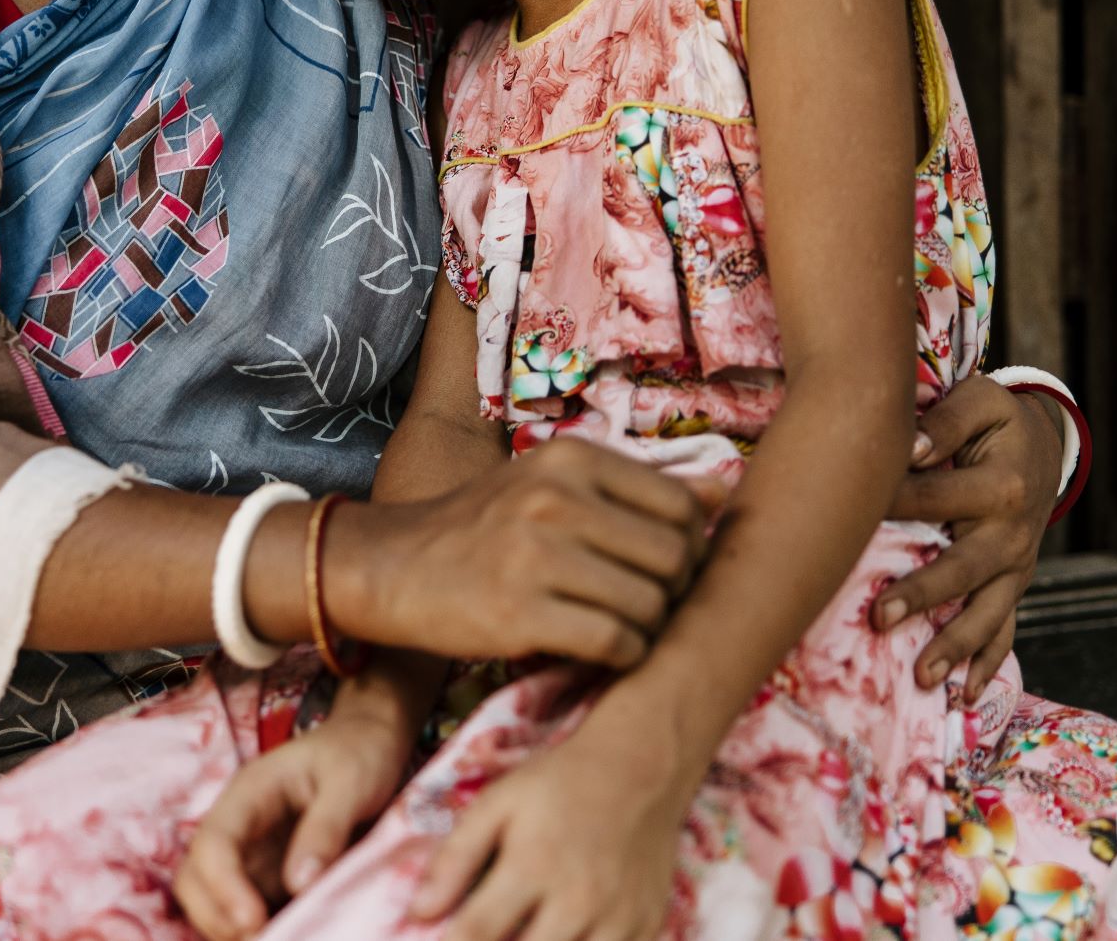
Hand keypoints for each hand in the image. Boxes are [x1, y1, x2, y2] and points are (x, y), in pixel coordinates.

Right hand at [174, 698, 419, 940]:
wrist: (371, 744)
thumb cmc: (359, 753)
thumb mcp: (352, 781)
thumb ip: (327, 827)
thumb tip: (298, 884)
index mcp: (250, 793)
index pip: (214, 842)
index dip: (223, 886)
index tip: (254, 921)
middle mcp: (240, 827)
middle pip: (194, 877)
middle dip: (214, 917)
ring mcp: (252, 855)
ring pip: (212, 900)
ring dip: (229, 930)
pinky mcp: (269, 878)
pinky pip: (248, 912)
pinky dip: (258, 931)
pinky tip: (290, 935)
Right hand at [334, 439, 724, 668]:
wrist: (391, 566)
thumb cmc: (483, 527)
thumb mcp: (552, 484)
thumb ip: (637, 488)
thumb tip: (725, 490)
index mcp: (571, 459)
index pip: (683, 506)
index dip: (689, 546)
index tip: (663, 568)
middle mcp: (555, 498)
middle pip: (676, 558)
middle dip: (674, 593)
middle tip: (646, 606)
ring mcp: (537, 555)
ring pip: (650, 605)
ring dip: (646, 629)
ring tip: (618, 628)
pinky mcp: (520, 614)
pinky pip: (615, 644)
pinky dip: (621, 656)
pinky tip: (597, 650)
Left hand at [407, 718, 689, 940]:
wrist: (639, 766)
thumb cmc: (558, 785)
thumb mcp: (498, 804)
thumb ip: (456, 858)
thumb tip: (418, 913)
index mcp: (531, 867)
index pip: (477, 935)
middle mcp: (576, 901)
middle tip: (489, 936)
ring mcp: (617, 919)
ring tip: (526, 935)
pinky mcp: (648, 927)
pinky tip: (566, 936)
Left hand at [870, 373, 1064, 697]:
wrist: (1045, 443)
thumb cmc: (995, 420)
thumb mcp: (979, 402)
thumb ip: (943, 422)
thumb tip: (909, 449)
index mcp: (1002, 485)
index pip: (936, 498)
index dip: (891, 505)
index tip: (847, 520)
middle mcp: (1014, 533)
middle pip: (964, 569)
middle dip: (923, 595)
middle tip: (880, 618)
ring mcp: (1017, 566)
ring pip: (987, 614)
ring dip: (954, 647)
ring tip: (920, 678)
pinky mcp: (1013, 585)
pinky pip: (1004, 630)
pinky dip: (986, 665)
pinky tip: (963, 697)